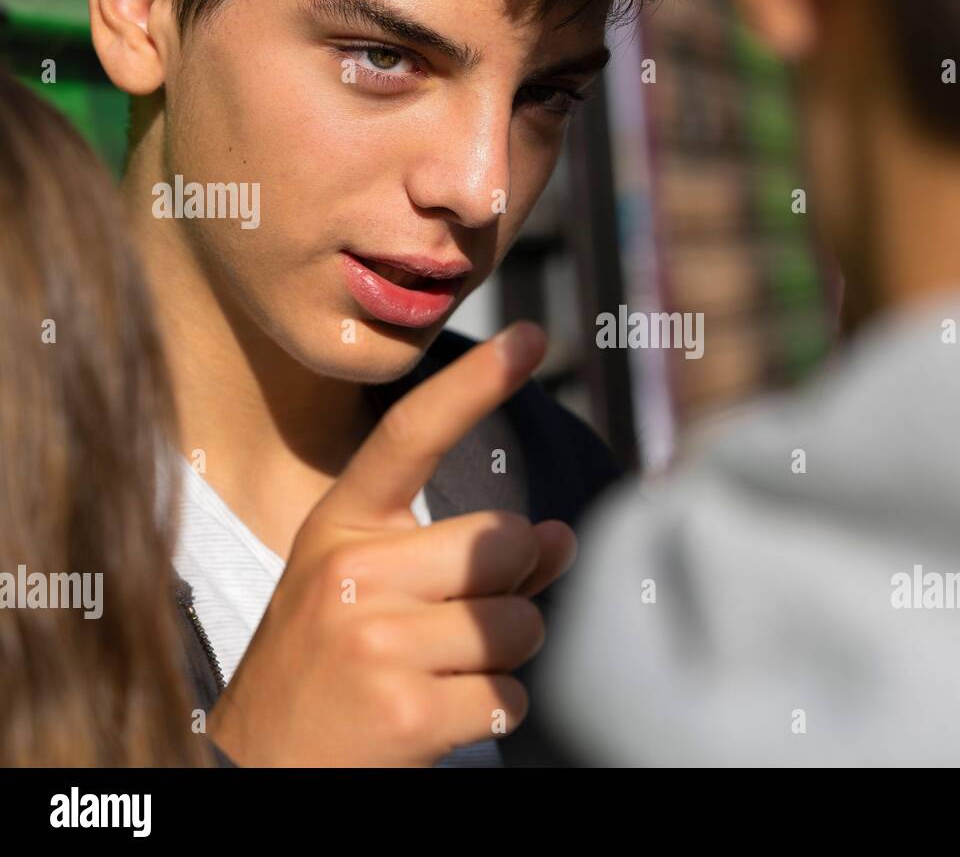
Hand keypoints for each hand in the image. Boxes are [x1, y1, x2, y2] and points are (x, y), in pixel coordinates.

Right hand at [208, 322, 576, 765]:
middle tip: (448, 627)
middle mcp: (353, 574)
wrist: (255, 766)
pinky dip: (490, 710)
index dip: (475, 383)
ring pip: (520, 625)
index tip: (529, 335)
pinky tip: (434, 717)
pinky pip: (508, 695)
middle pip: (506, 545)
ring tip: (435, 674)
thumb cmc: (325, 666)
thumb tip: (563, 536)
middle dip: (507, 589)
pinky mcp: (404, 712)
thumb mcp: (373, 592)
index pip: (411, 436)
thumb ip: (465, 555)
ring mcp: (376, 643)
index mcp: (338, 528)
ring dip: (501, 656)